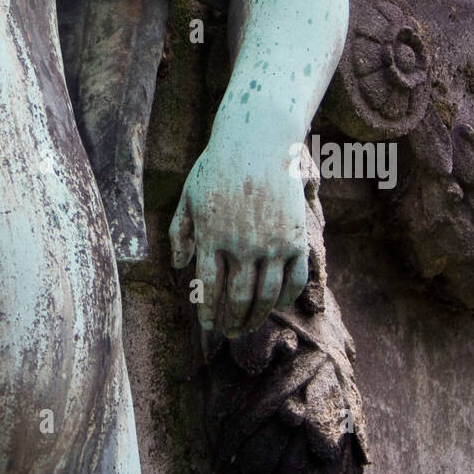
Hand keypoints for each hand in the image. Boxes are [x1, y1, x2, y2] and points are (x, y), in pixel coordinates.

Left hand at [168, 140, 308, 337]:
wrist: (258, 140)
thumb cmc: (219, 166)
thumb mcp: (190, 194)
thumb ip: (180, 231)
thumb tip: (176, 266)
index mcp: (212, 235)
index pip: (209, 288)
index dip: (208, 311)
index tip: (207, 325)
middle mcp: (242, 244)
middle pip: (238, 298)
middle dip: (232, 321)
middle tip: (229, 333)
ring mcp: (272, 243)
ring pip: (266, 295)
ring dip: (257, 317)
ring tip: (249, 327)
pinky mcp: (296, 238)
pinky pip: (294, 280)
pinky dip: (286, 298)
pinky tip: (277, 305)